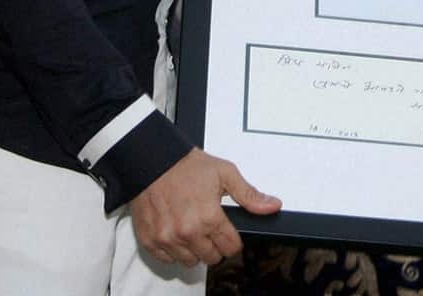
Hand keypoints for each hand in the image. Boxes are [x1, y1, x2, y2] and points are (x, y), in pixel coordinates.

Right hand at [130, 148, 279, 266]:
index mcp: (209, 217)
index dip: (234, 240)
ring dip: (195, 249)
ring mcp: (167, 238)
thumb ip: (249, 195)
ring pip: (190, 262)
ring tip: (194, 229)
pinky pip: (168, 260)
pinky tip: (177, 232)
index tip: (229, 233)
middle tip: (211, 228)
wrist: (154, 161)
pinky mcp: (150, 240)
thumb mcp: (226, 173)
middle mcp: (187, 232)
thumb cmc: (188, 166)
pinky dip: (174, 250)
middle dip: (216, 245)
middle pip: (212, 258)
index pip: (231, 248)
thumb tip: (272, 205)